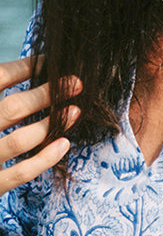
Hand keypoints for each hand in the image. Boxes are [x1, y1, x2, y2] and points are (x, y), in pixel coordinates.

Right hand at [0, 57, 80, 190]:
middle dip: (46, 94)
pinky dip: (46, 158)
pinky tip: (64, 143)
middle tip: (74, 83)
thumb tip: (29, 69)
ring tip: (75, 111)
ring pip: (20, 140)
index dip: (25, 68)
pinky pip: (22, 172)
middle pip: (13, 108)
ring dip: (51, 124)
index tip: (50, 63)